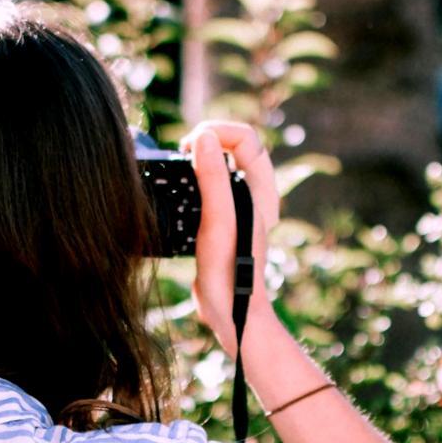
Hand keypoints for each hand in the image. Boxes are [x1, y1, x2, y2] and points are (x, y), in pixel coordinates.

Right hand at [177, 120, 280, 355]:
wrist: (229, 310)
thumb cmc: (229, 268)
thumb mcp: (218, 218)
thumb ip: (213, 177)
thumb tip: (203, 137)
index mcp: (261, 189)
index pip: (246, 138)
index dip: (217, 132)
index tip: (191, 145)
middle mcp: (253, 194)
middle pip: (234, 146)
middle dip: (208, 139)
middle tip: (184, 152)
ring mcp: (238, 207)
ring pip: (222, 164)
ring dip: (201, 156)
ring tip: (181, 165)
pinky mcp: (222, 219)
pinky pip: (210, 185)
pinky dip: (194, 178)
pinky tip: (180, 191)